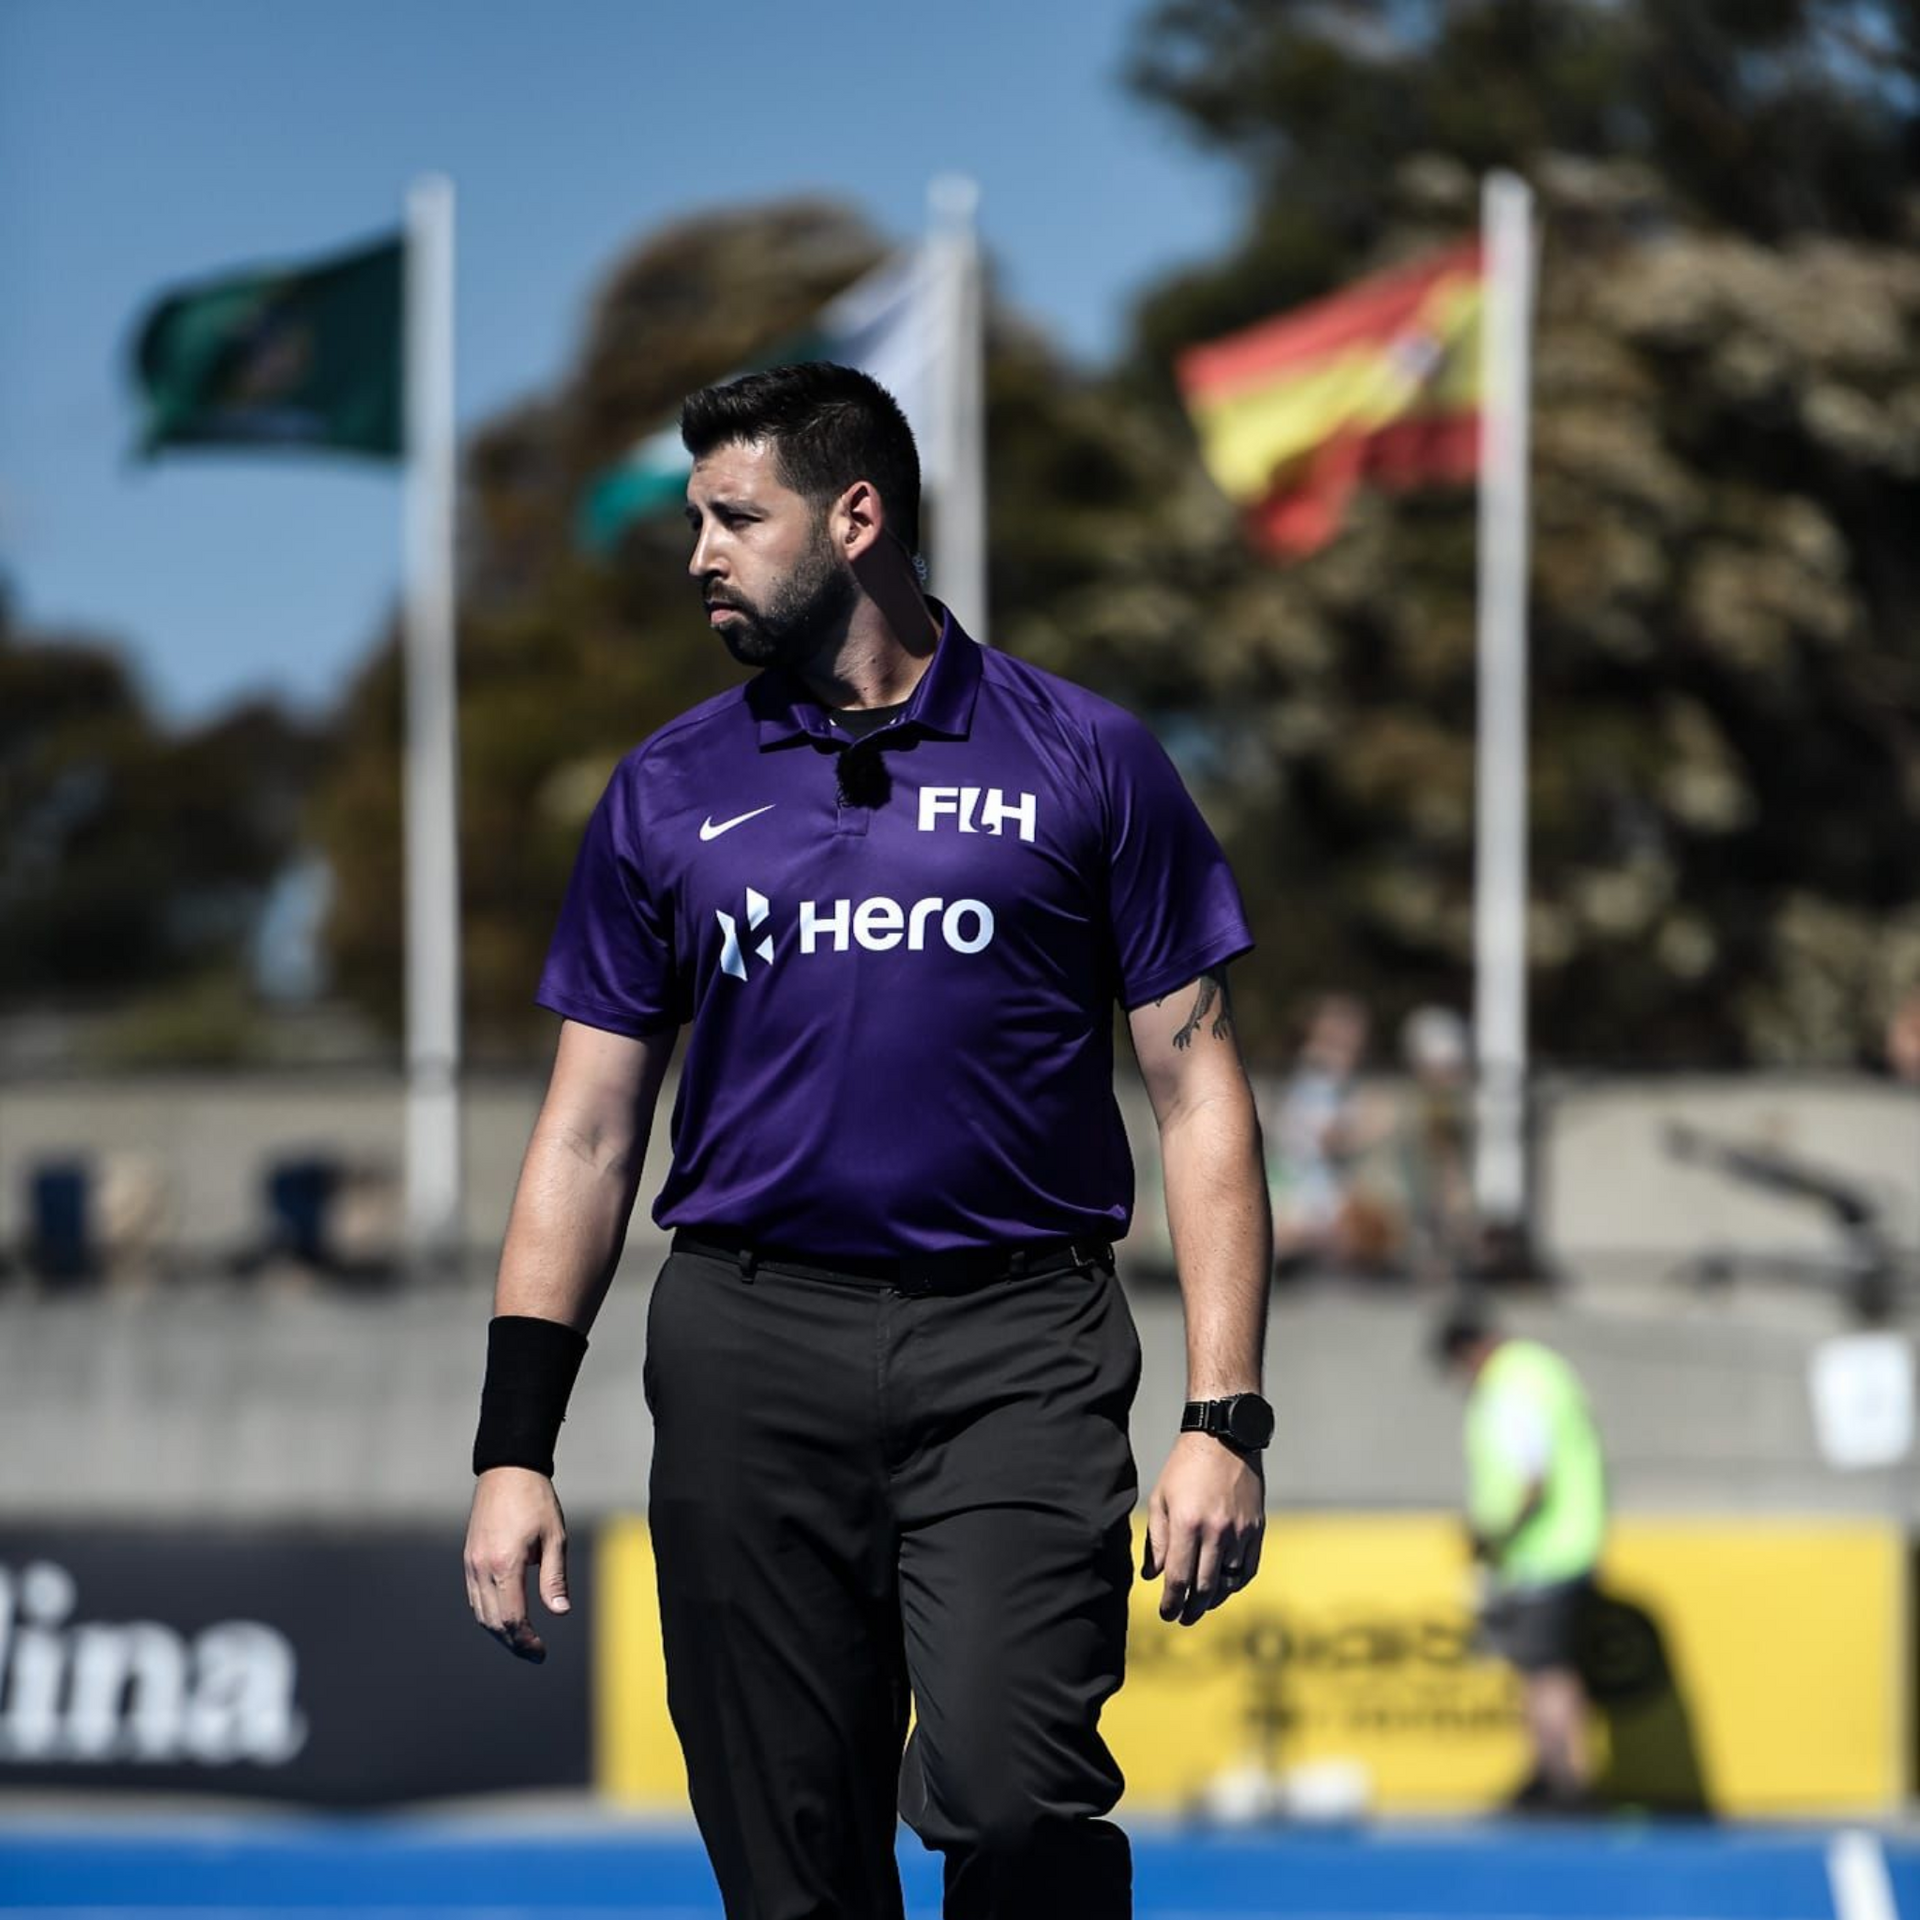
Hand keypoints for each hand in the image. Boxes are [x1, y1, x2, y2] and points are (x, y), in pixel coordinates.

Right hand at [464, 1466, 570, 1662]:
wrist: (508, 1469)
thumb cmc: (536, 1500)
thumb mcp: (554, 1537)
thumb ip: (554, 1578)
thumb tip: (559, 1612)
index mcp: (505, 1564)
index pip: (511, 1618)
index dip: (525, 1641)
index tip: (541, 1652)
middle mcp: (482, 1568)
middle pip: (492, 1622)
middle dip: (513, 1643)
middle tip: (534, 1653)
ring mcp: (471, 1563)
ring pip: (480, 1613)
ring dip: (499, 1632)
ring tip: (522, 1640)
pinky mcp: (469, 1558)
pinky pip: (475, 1597)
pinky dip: (489, 1614)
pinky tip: (506, 1617)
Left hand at [1142, 1432, 1264, 1625]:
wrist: (1224, 1437)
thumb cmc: (1184, 1467)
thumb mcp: (1161, 1498)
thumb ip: (1156, 1540)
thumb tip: (1153, 1576)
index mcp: (1187, 1524)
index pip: (1178, 1579)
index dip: (1171, 1603)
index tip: (1166, 1614)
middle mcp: (1216, 1532)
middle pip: (1205, 1588)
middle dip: (1191, 1609)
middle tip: (1182, 1618)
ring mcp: (1240, 1532)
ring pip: (1229, 1583)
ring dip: (1214, 1600)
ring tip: (1201, 1605)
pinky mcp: (1257, 1528)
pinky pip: (1248, 1568)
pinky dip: (1236, 1584)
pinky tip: (1225, 1588)